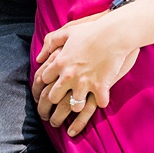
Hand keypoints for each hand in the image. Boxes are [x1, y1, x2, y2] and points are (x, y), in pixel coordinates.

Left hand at [34, 13, 138, 136]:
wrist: (114, 33)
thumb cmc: (91, 31)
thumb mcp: (67, 32)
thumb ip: (50, 42)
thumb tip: (38, 57)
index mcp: (59, 62)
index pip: (42, 81)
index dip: (39, 91)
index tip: (40, 98)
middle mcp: (69, 75)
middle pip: (53, 97)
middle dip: (50, 110)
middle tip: (50, 118)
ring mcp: (85, 83)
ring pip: (73, 106)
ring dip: (72, 112)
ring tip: (71, 121)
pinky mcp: (100, 87)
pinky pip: (97, 104)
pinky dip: (100, 105)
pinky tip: (98, 106)